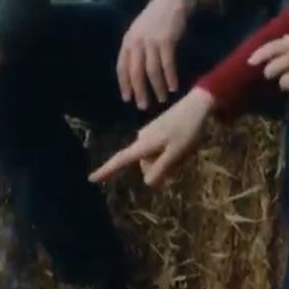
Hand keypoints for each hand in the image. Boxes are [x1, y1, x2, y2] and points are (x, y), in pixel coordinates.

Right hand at [90, 88, 213, 185]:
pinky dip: (171, 153)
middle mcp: (142, 138)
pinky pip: (160, 150)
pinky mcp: (157, 131)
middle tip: (183, 159)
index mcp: (144, 144)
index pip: (121, 159)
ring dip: (169, 161)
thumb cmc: (188, 129)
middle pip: (146, 165)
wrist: (197, 105)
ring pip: (155, 158)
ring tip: (186, 150)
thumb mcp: (177, 152)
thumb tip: (147, 182)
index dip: (106, 170)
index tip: (91, 179)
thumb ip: (161, 168)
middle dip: (162, 168)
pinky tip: (185, 145)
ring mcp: (149, 134)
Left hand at [117, 0, 194, 110]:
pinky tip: (174, 87)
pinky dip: (170, 77)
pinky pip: (167, 64)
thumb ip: (135, 48)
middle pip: (136, 73)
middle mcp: (137, 42)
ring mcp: (152, 42)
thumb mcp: (139, 31)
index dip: (124, 85)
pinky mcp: (167, 41)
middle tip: (143, 106)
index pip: (122, 67)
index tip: (127, 99)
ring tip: (162, 98)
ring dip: (157, 87)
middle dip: (140, 91)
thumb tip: (134, 72)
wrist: (173, 0)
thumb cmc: (156, 17)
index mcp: (128, 41)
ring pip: (152, 71)